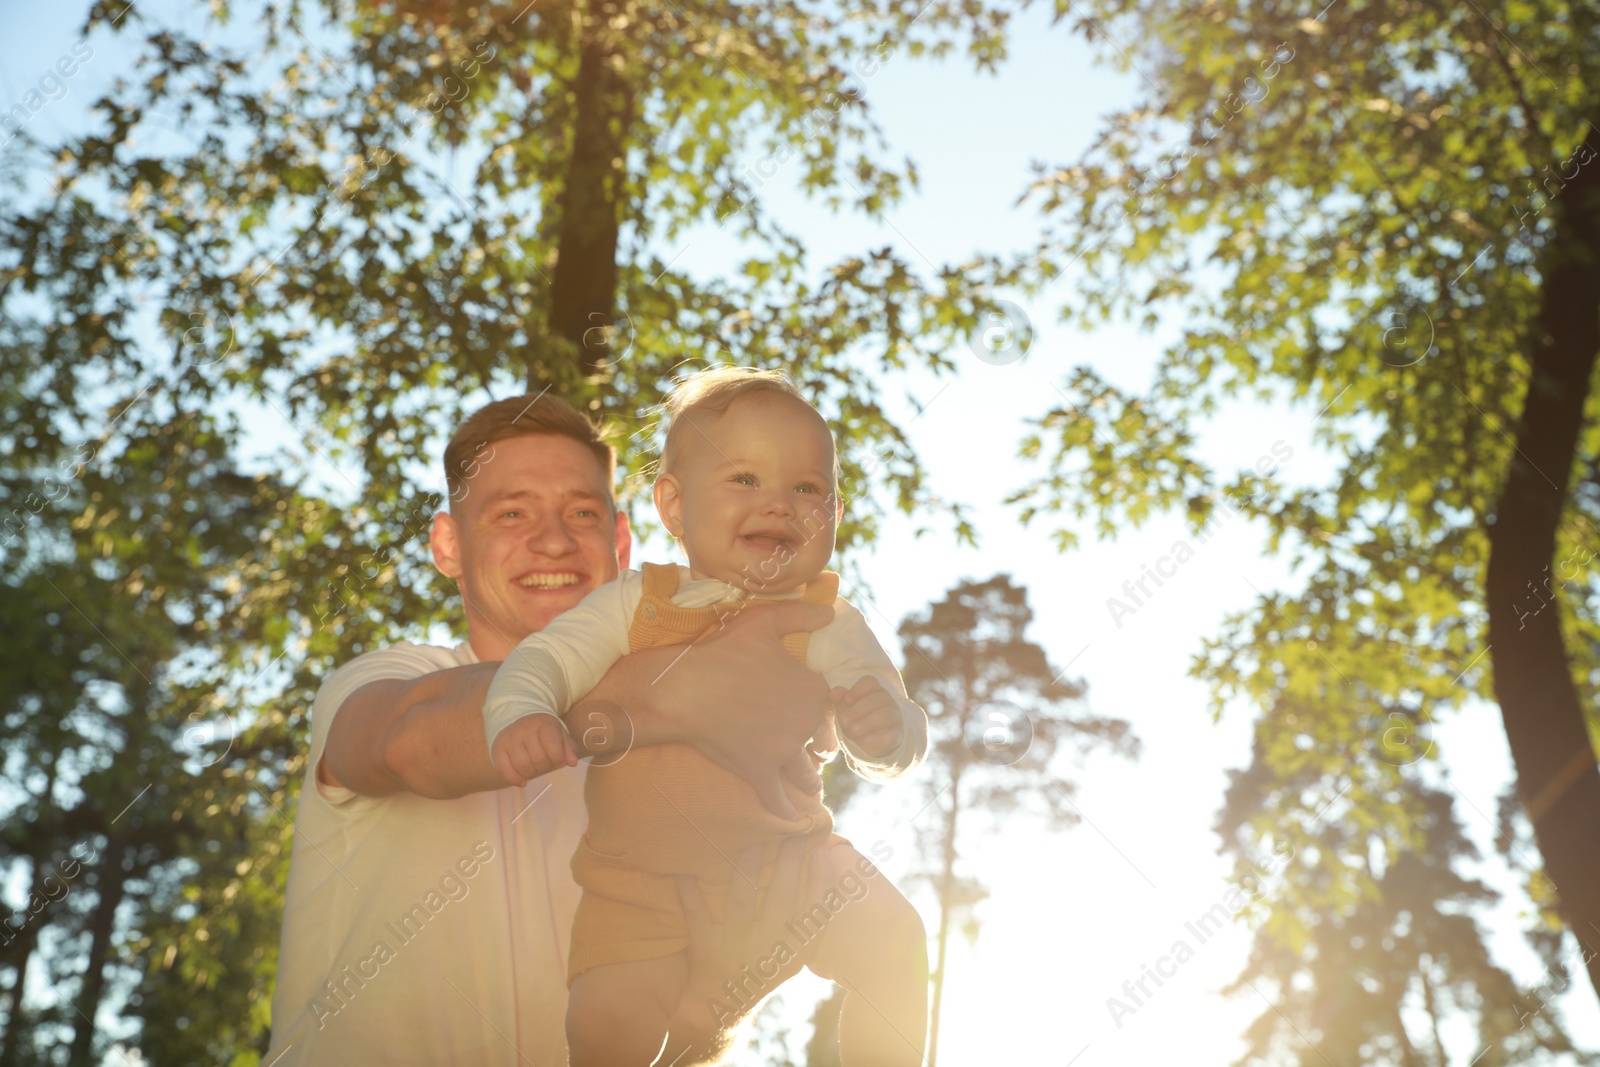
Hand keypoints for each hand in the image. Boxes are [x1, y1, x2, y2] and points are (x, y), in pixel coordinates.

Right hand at [489, 714, 577, 786]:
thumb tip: (572, 762)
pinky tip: (522, 781)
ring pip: (522, 766)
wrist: (516, 717)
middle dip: (545, 767)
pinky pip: (504, 769)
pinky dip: (514, 779)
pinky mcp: (497, 748)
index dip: (558, 758)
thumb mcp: (559, 733)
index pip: (552, 745)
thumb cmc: (542, 730)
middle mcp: (524, 729)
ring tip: (534, 769)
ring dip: (531, 774)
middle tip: (544, 764)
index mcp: (543, 723)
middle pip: (538, 759)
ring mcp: (509, 738)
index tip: (558, 760)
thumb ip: (568, 748)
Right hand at [647, 600, 833, 818]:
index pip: (831, 709)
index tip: (815, 720)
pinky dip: (787, 813)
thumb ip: (802, 614)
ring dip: (809, 782)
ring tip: (809, 786)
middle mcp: (805, 723)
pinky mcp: (760, 771)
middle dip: (818, 749)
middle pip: (823, 745)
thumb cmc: (723, 651)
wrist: (685, 687)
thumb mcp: (765, 622)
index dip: (823, 714)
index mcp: (813, 690)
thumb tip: (830, 611)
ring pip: (807, 775)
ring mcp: (784, 751)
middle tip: (811, 753)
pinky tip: (794, 821)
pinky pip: (778, 801)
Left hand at [669, 839, 835, 1051]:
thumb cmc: (769, 964)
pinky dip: (689, 894)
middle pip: (780, 902)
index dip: (820, 883)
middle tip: (790, 835)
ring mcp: (736, 948)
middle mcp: (768, 950)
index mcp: (794, 951)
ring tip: (752, 842)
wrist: (727, 1004)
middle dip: (787, 866)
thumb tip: (824, 860)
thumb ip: (810, 916)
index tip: (822, 853)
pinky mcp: (706, 948)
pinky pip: (697, 916)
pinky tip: (686, 871)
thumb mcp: (796, 951)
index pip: (813, 914)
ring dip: (745, 871)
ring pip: (740, 904)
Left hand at [834, 676, 903, 758]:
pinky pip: (891, 735)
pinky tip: (866, 741)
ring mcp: (895, 718)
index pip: (870, 682)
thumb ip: (840, 699)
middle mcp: (888, 701)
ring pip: (887, 715)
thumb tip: (834, 692)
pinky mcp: (896, 735)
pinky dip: (878, 738)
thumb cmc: (858, 719)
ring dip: (868, 722)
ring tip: (853, 730)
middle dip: (859, 709)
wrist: (871, 740)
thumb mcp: (846, 709)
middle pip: (878, 698)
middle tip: (844, 721)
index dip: (858, 689)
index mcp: (875, 690)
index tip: (847, 700)